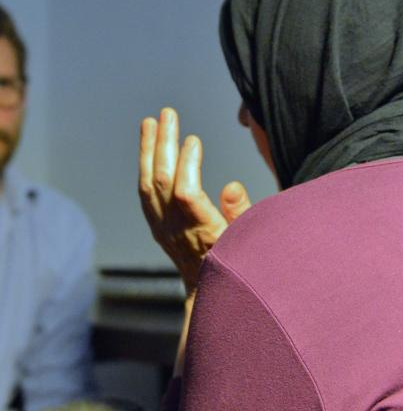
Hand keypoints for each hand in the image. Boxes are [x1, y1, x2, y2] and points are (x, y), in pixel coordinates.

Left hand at [138, 107, 250, 294]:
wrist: (208, 295)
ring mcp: (162, 228)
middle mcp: (175, 229)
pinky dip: (146, 166)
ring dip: (148, 150)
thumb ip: (240, 214)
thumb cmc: (236, 265)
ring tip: (151, 122)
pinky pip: (145, 192)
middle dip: (164, 144)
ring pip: (148, 183)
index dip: (187, 164)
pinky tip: (150, 148)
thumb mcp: (247, 243)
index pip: (185, 192)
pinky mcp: (157, 226)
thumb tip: (232, 185)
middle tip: (167, 114)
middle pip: (162, 181)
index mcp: (200, 232)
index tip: (194, 139)